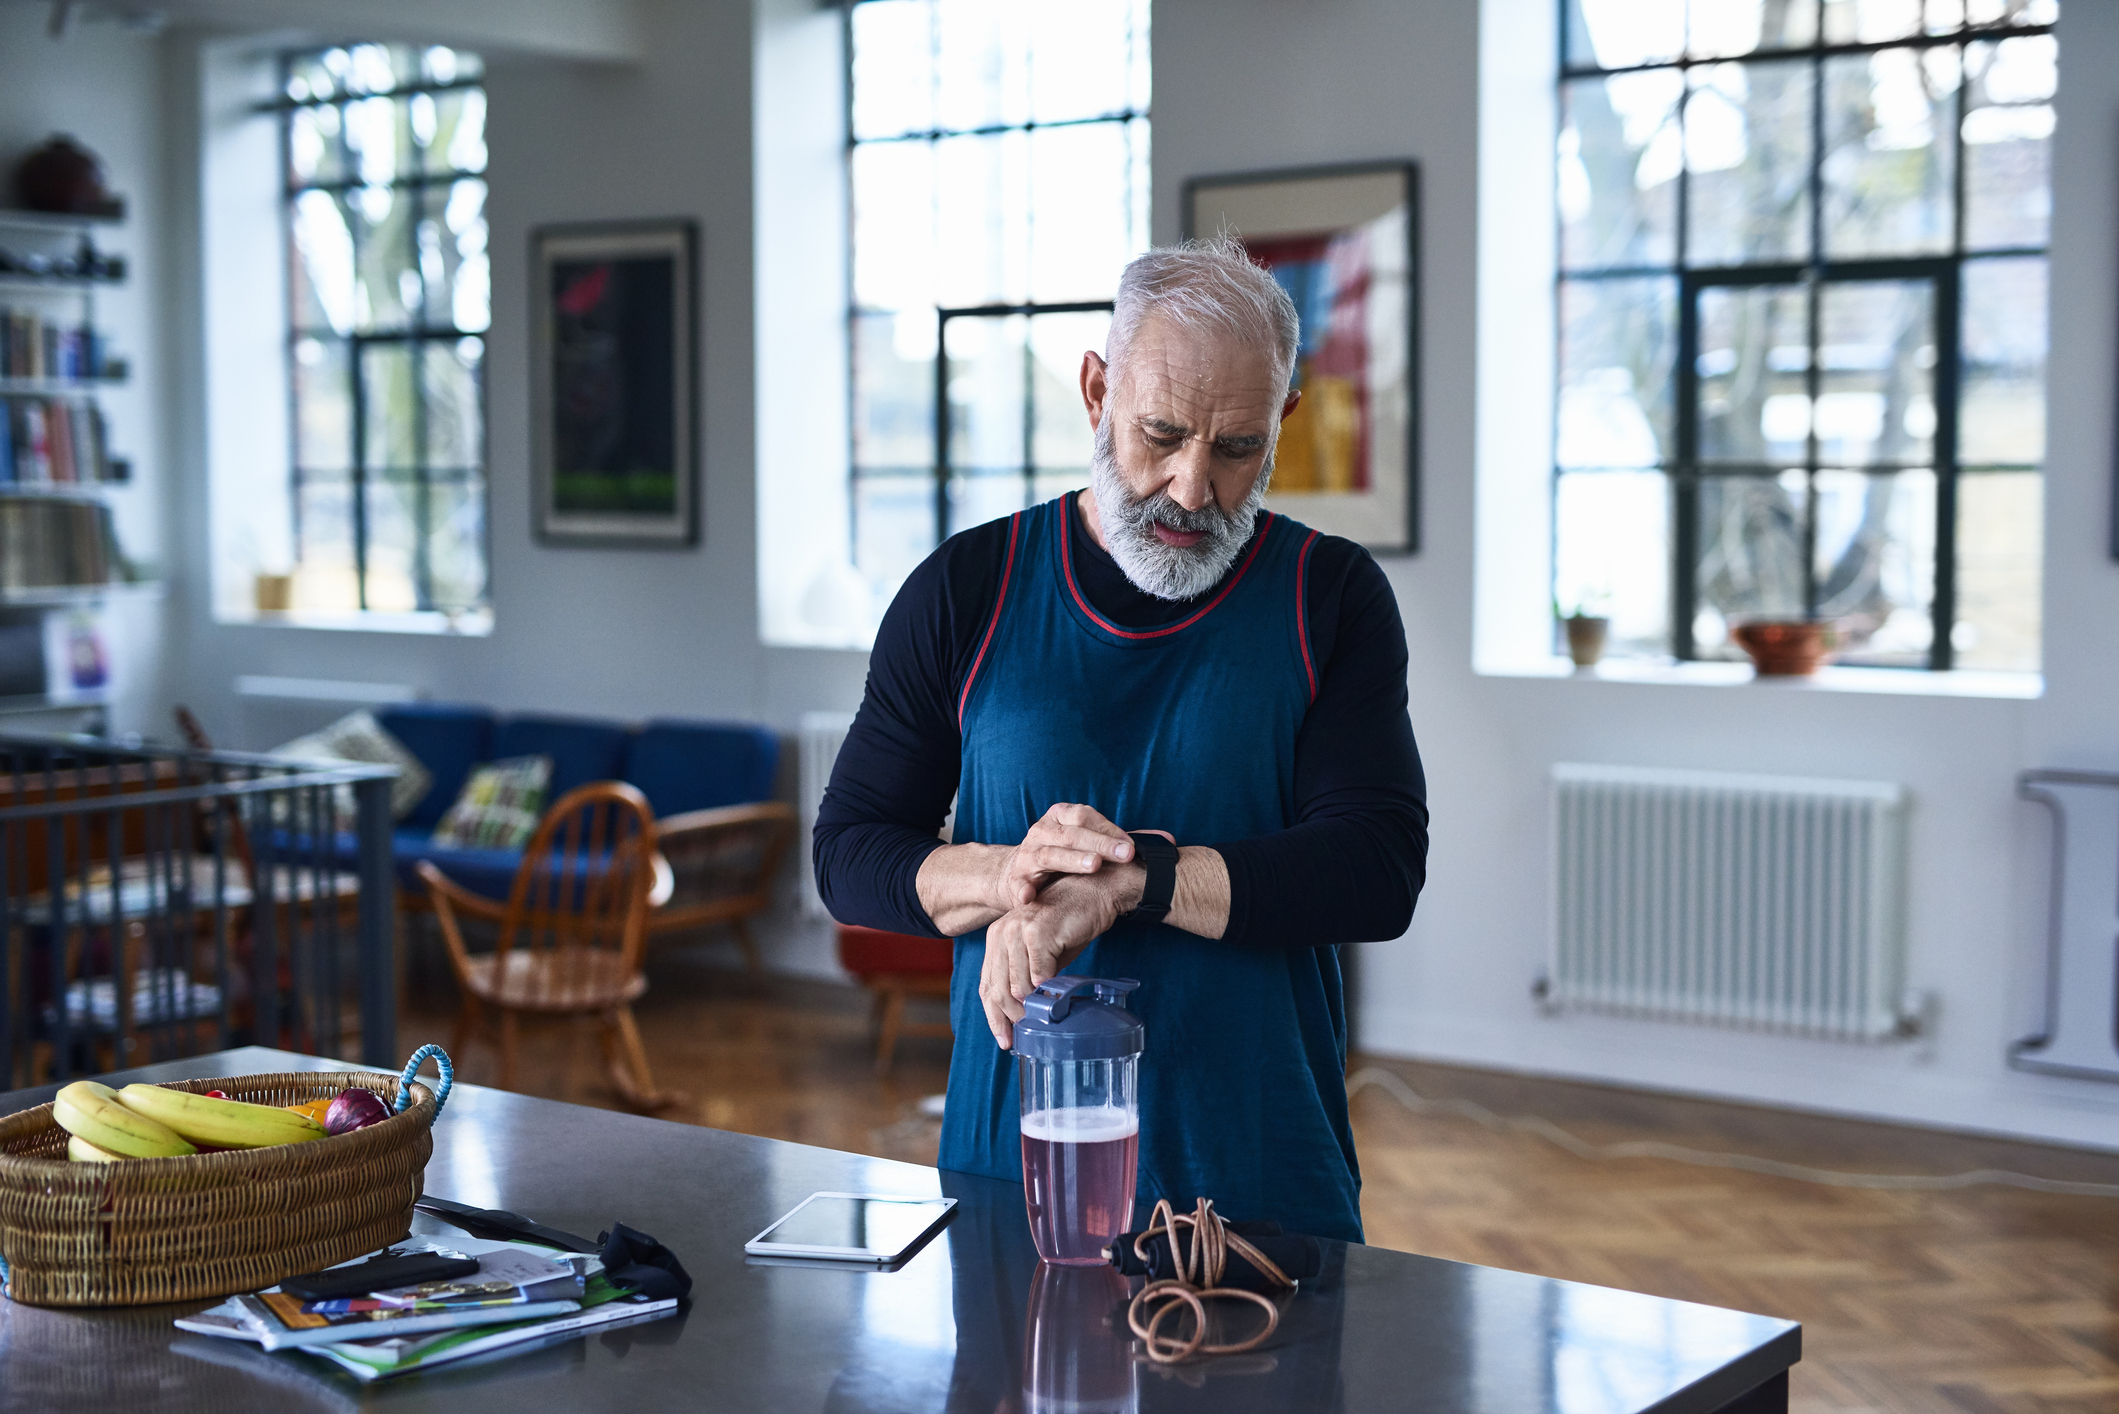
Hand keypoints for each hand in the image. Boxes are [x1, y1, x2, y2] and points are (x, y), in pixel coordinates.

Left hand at [979, 870, 1143, 1047]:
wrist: (1093, 892)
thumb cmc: (1069, 923)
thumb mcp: (1042, 953)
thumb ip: (1028, 977)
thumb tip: (1025, 1014)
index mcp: (997, 938)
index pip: (987, 984)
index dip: (993, 1016)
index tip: (1005, 1040)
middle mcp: (1001, 933)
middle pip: (997, 989)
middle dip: (1011, 1018)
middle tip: (1026, 1035)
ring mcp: (1018, 931)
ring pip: (1017, 985)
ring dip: (1031, 1007)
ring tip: (1045, 1018)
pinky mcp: (1038, 932)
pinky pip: (1039, 974)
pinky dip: (1047, 990)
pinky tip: (1055, 999)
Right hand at [992, 803, 1134, 909]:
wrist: (1018, 870)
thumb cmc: (1060, 853)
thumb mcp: (1081, 839)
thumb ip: (1108, 839)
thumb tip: (1148, 846)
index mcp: (1058, 817)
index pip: (1084, 816)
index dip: (1109, 830)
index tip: (1130, 845)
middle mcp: (1041, 832)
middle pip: (1072, 835)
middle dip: (1101, 844)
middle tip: (1124, 855)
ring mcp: (1028, 855)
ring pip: (1051, 855)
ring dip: (1073, 860)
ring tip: (1094, 865)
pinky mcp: (1016, 879)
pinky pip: (1019, 884)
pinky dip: (1023, 889)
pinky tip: (1029, 896)